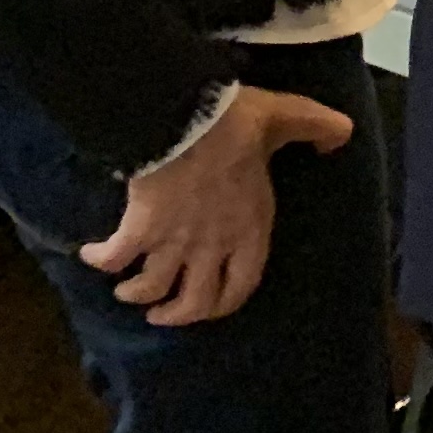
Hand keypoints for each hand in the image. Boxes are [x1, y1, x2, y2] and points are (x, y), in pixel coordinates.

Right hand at [76, 86, 355, 325]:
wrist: (185, 119)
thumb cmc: (238, 123)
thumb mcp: (291, 118)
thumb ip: (322, 128)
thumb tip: (341, 138)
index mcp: (250, 227)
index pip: (242, 285)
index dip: (225, 304)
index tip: (211, 306)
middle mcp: (212, 245)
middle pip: (193, 302)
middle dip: (177, 314)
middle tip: (162, 312)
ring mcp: (172, 241)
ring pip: (151, 289)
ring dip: (137, 293)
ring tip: (129, 290)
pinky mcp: (138, 230)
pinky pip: (113, 259)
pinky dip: (99, 261)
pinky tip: (90, 255)